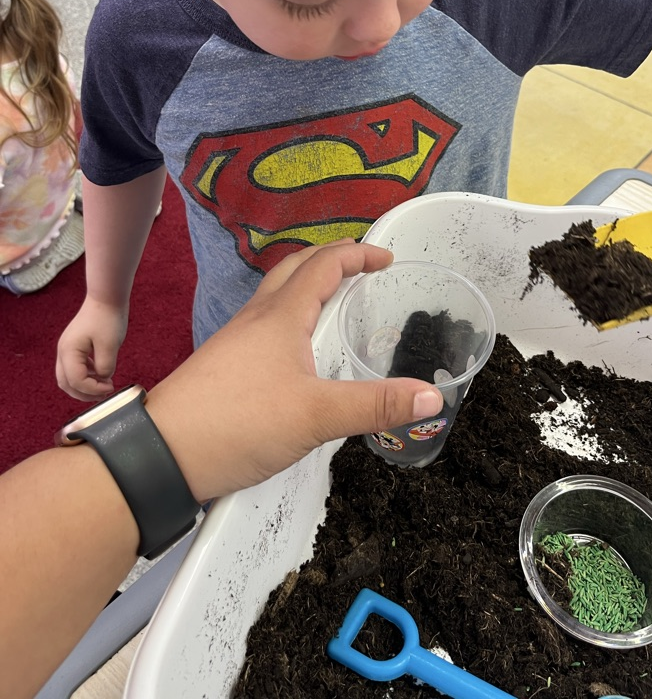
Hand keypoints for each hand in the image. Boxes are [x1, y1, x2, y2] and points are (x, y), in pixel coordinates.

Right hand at [56, 297, 127, 400]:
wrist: (106, 298)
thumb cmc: (107, 319)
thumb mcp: (110, 345)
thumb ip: (105, 367)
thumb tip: (103, 378)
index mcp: (68, 352)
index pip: (76, 381)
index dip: (93, 389)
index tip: (111, 387)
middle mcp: (63, 352)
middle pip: (66, 383)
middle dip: (84, 393)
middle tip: (104, 395)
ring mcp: (67, 349)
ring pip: (68, 378)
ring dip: (84, 386)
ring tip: (104, 387)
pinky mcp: (74, 347)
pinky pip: (75, 368)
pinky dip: (86, 376)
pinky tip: (101, 374)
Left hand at [148, 241, 443, 500]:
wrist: (161, 455)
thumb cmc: (237, 422)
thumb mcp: (316, 417)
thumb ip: (375, 405)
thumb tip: (431, 397)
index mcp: (281, 315)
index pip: (324, 264)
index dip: (357, 255)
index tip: (386, 259)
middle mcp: (257, 318)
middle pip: (295, 269)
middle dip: (330, 260)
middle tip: (362, 270)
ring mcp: (237, 340)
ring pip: (276, 296)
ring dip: (307, 286)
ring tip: (336, 304)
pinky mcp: (225, 365)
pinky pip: (265, 324)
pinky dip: (291, 317)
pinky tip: (299, 350)